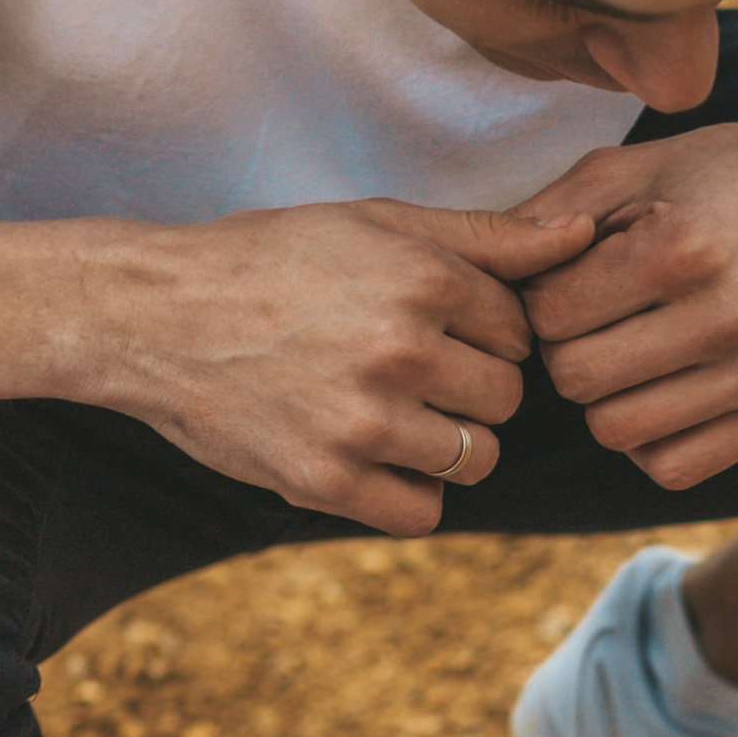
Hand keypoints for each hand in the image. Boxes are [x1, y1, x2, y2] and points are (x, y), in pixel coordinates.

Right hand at [105, 200, 595, 532]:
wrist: (153, 315)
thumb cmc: (272, 261)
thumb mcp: (375, 224)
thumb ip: (486, 236)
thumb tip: (584, 233)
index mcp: (421, 279)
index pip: (518, 332)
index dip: (482, 333)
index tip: (431, 326)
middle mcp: (400, 349)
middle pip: (505, 400)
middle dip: (471, 390)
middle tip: (409, 371)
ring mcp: (365, 421)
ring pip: (474, 459)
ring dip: (443, 444)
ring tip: (386, 410)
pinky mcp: (328, 480)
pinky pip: (422, 513)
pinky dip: (407, 494)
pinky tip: (370, 456)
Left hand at [512, 107, 737, 490]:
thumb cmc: (731, 173)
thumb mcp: (637, 163)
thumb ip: (552, 213)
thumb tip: (485, 273)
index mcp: (683, 248)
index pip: (552, 317)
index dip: (543, 300)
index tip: (569, 281)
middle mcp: (728, 317)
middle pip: (578, 382)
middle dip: (567, 351)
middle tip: (592, 321)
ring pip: (619, 433)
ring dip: (605, 398)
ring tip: (626, 352)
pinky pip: (673, 466)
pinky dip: (649, 438)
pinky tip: (659, 391)